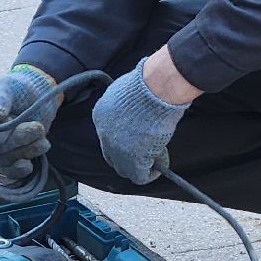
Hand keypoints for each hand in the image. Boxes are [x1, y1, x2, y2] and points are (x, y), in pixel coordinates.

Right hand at [0, 64, 57, 178]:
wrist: (35, 93)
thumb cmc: (14, 88)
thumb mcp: (4, 87)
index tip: (11, 120)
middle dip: (19, 139)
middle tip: (37, 127)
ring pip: (9, 160)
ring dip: (29, 149)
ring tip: (42, 134)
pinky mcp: (12, 158)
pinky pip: (13, 172)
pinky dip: (22, 169)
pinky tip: (30, 163)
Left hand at [93, 58, 191, 183]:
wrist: (156, 89)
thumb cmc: (148, 84)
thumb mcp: (127, 93)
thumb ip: (127, 108)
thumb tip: (138, 114)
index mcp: (100, 116)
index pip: (108, 136)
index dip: (124, 140)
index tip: (138, 138)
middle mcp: (104, 134)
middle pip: (113, 155)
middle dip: (129, 157)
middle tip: (147, 153)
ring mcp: (117, 149)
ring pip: (125, 168)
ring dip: (141, 165)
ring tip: (156, 157)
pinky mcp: (132, 160)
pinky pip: (140, 176)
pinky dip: (150, 173)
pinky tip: (160, 166)